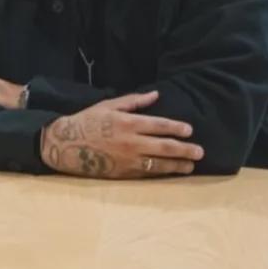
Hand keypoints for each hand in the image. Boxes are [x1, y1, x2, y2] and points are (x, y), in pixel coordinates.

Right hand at [40, 90, 203, 178]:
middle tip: (200, 152)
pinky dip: (162, 172)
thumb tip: (156, 95)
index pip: (158, 125)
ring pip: (160, 164)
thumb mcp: (108, 105)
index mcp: (127, 123)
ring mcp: (129, 160)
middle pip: (164, 147)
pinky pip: (148, 173)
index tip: (189, 130)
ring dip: (178, 165)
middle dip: (184, 149)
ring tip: (190, 165)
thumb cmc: (87, 121)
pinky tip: (171, 171)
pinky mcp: (125, 173)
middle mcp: (131, 142)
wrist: (67, 145)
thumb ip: (133, 101)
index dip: (176, 127)